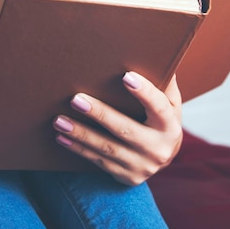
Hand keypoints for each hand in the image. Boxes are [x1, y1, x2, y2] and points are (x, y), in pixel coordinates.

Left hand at [52, 71, 182, 185]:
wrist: (162, 157)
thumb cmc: (160, 119)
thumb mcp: (169, 102)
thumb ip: (163, 81)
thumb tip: (155, 51)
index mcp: (170, 126)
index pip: (159, 107)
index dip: (144, 92)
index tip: (126, 76)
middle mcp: (159, 149)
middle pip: (126, 130)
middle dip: (100, 114)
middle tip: (76, 99)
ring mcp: (142, 166)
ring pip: (107, 149)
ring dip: (81, 134)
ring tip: (59, 120)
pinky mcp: (127, 177)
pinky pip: (99, 162)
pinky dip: (79, 149)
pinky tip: (62, 137)